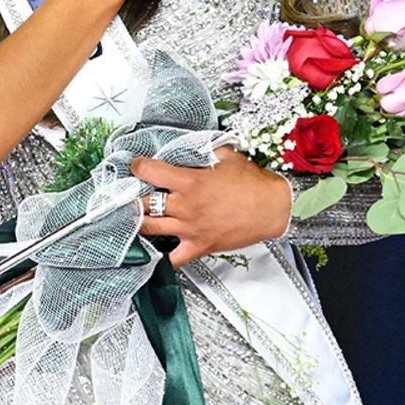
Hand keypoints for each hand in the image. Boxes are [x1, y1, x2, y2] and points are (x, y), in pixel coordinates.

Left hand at [130, 148, 293, 267]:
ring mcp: (190, 229)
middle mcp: (185, 206)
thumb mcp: (227, 156)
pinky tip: (152, 252)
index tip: (138, 166)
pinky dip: (160, 258)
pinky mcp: (199, 246)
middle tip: (131, 193)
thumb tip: (191, 143)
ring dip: (138, 222)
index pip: (149, 171)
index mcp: (190, 182)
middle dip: (133, 197)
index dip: (138, 166)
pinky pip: (173, 260)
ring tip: (135, 216)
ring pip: (149, 229)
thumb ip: (204, 148)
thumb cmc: (253, 183)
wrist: (273, 208)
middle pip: (142, 204)